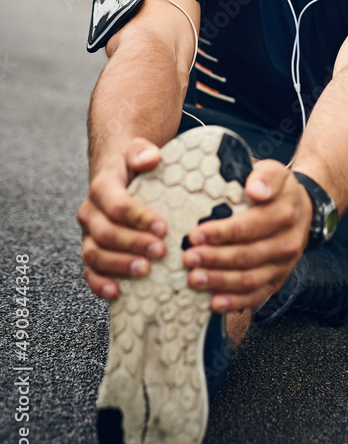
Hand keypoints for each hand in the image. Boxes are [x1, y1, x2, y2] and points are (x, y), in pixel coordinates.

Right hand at [76, 138, 168, 300]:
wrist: (116, 171)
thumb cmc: (131, 164)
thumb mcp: (138, 151)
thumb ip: (142, 152)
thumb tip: (149, 158)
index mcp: (102, 187)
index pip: (116, 204)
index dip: (138, 218)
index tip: (163, 227)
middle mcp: (90, 212)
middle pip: (106, 233)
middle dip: (134, 245)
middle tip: (161, 251)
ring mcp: (89, 235)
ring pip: (95, 255)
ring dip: (120, 266)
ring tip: (146, 270)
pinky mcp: (92, 251)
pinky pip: (89, 272)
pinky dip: (100, 285)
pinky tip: (118, 293)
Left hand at [182, 160, 312, 312]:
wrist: (302, 211)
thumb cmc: (278, 190)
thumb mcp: (274, 172)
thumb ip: (265, 177)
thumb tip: (255, 189)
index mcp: (284, 213)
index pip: (248, 227)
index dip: (220, 233)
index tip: (195, 234)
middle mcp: (287, 243)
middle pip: (246, 256)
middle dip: (214, 259)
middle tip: (188, 258)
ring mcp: (283, 265)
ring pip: (249, 279)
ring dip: (219, 281)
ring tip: (194, 279)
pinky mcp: (278, 280)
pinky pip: (256, 295)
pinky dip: (235, 302)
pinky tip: (215, 303)